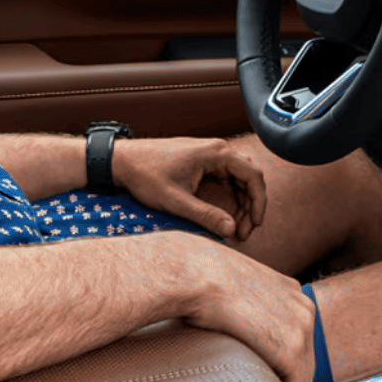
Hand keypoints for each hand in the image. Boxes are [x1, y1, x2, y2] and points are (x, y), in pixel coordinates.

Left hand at [109, 137, 268, 240]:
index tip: (255, 225)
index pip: (253, 176)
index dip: (259, 203)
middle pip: (249, 178)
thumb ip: (205, 215)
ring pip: (239, 179)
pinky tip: (224, 214)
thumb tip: (230, 230)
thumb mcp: (176, 201)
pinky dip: (230, 196)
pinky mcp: (202, 160)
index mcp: (216, 153)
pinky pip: (226, 178)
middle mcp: (217, 149)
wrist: (122, 160)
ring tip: (235, 227)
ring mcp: (210, 154)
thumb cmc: (145, 175)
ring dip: (241, 202)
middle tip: (242, 232)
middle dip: (250, 206)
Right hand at [179, 239, 315, 381]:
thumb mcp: (237, 286)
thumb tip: (238, 325)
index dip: (280, 357)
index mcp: (292, 292)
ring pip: (303, 376)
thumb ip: (249, 305)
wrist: (198, 274)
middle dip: (286, 375)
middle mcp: (305, 308)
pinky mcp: (290, 350)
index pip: (299, 336)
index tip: (263, 367)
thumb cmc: (204, 279)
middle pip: (306, 358)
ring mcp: (301, 329)